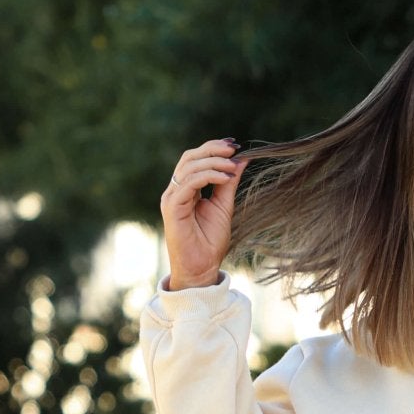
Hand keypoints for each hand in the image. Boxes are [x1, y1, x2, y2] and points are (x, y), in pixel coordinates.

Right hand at [160, 136, 246, 288]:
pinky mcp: (172, 207)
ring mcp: (172, 197)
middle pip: (190, 157)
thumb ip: (228, 183)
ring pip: (188, 167)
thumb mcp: (224, 206)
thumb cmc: (210, 242)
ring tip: (232, 166)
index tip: (234, 145)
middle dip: (212, 150)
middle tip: (233, 149)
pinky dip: (208, 176)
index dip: (213, 148)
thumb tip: (241, 159)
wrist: (202, 268)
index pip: (196, 159)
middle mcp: (176, 190)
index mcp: (186, 188)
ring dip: (213, 163)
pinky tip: (225, 178)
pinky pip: (188, 183)